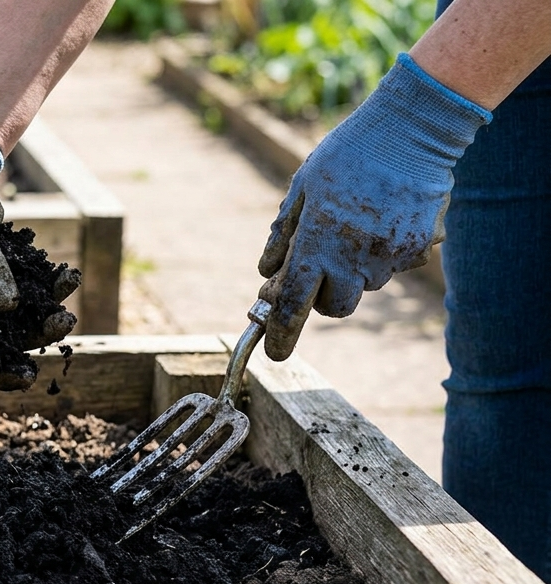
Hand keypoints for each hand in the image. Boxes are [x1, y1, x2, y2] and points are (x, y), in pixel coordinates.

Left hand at [258, 53, 490, 360]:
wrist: (410, 131)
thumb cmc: (345, 155)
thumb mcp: (300, 190)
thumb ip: (282, 236)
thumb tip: (267, 274)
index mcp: (316, 244)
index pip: (292, 305)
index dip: (280, 333)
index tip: (273, 353)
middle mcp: (353, 258)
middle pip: (334, 307)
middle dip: (321, 297)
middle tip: (317, 268)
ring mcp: (388, 257)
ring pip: (364, 286)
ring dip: (352, 271)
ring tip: (354, 225)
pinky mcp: (416, 250)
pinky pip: (391, 266)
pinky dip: (381, 253)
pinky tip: (381, 219)